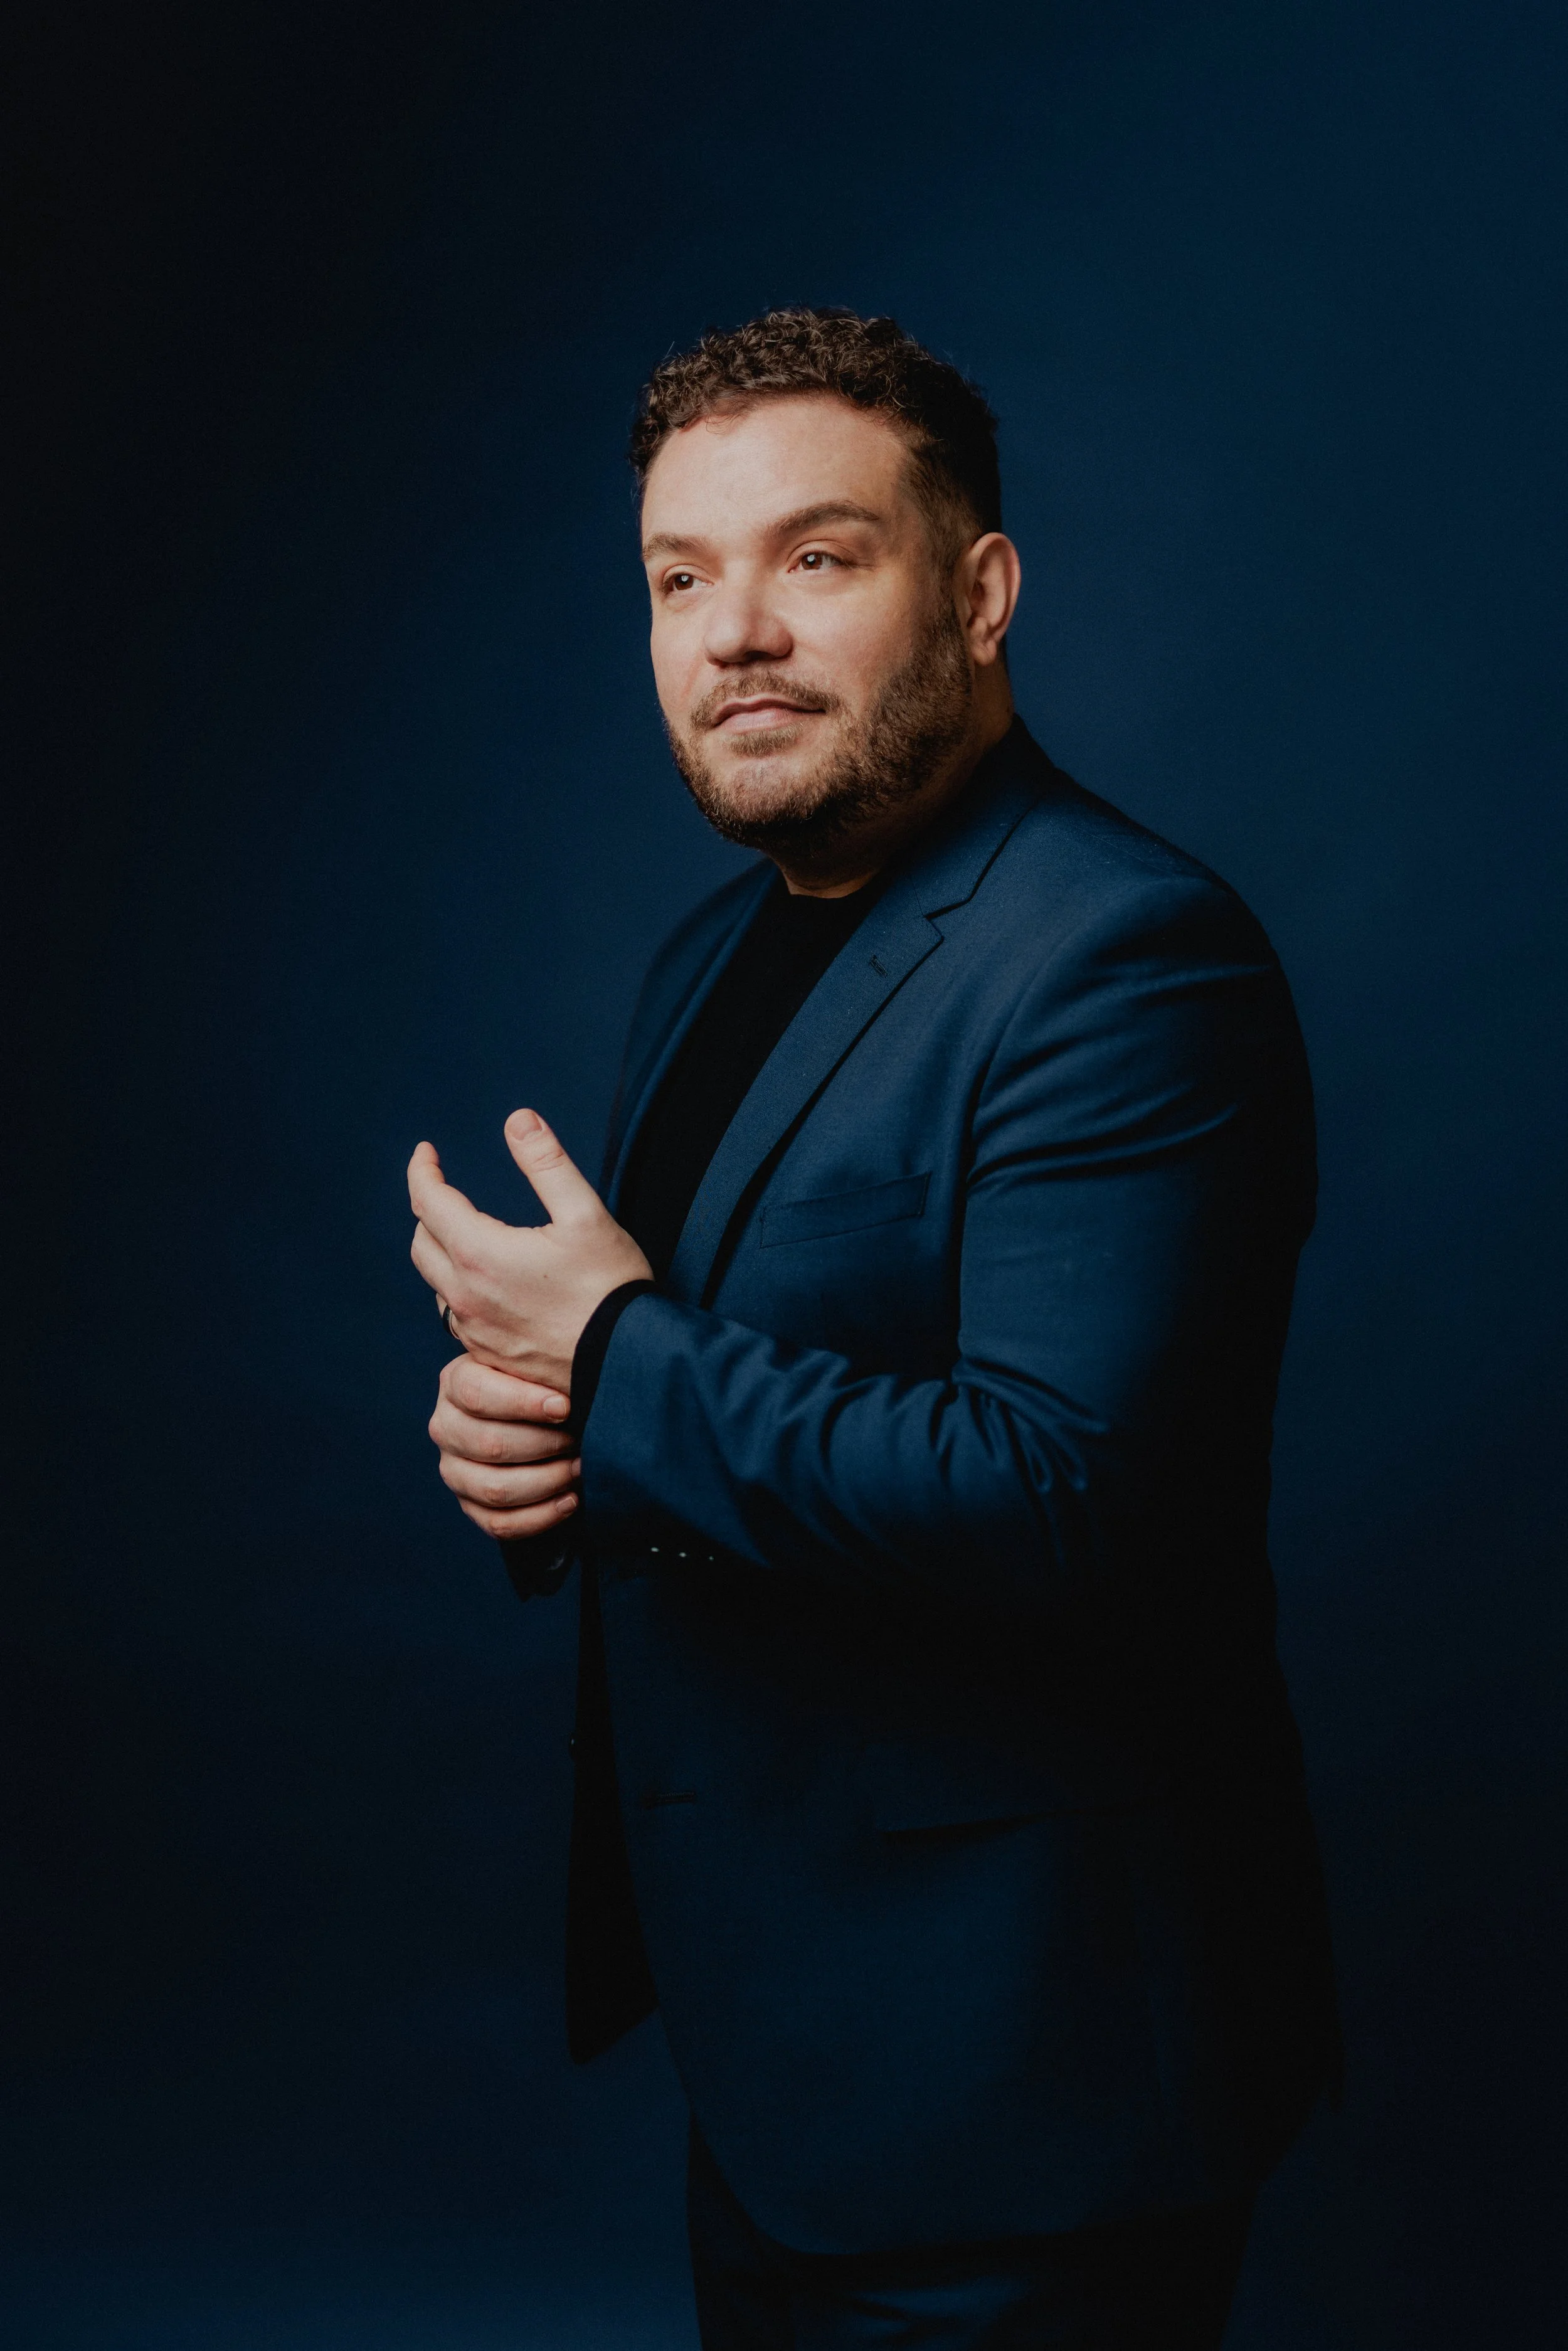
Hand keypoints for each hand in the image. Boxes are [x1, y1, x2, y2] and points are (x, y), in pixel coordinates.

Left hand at [408, 1108, 651, 1395]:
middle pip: (422, 1242)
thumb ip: (547, 1163)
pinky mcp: (488, 1357)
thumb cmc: (611, 1290)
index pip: (428, 1201)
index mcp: (480, 1254)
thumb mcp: (586, 1215)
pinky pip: (456, 1316)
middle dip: (429, 1208)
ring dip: (443, 1251)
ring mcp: (473, 1332)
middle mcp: (465, 1296)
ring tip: (466, 1233)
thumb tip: (518, 1120)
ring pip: (436, 1282)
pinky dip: (460, 1288)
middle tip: (445, 1188)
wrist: (627, 1366)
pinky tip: (488, 1284)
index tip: (427, 1152)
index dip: (422, 1170)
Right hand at [428, 1356, 580, 1539]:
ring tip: (581, 1468)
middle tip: (582, 1439)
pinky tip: (570, 1501)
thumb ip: (539, 1358)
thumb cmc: (541, 1381)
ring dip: (548, 1481)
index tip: (565, 1408)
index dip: (524, 1403)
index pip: (478, 1395)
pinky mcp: (470, 1505)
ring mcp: (454, 1470)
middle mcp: (446, 1427)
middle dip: (546, 1445)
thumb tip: (571, 1362)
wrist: (532, 1414)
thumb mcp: (533, 1362)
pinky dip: (540, 1517)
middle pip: (491, 1444)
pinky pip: (500, 1524)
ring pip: (496, 1488)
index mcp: (456, 1382)